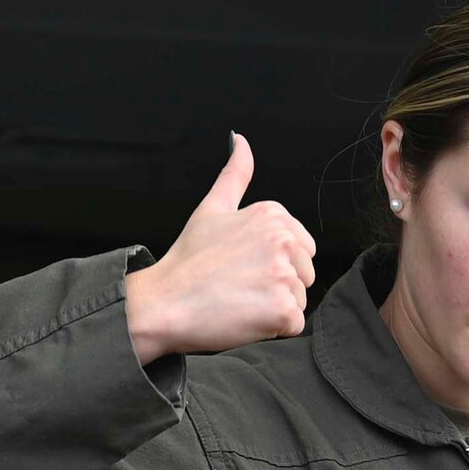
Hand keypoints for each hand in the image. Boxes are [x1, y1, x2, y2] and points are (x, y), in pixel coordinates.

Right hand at [124, 131, 317, 363]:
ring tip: (238, 300)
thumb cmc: (187, 261)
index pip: (302, 249)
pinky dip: (272, 328)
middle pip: (304, 275)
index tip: (241, 265)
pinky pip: (293, 324)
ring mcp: (284, 275)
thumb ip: (235, 175)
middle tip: (238, 285)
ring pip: (299, 300)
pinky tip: (243, 316)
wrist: (164, 303)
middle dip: (278, 286)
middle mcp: (283, 240)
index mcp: (272, 215)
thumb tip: (241, 141)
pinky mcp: (283, 308)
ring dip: (274, 309)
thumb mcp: (211, 208)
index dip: (272, 264)